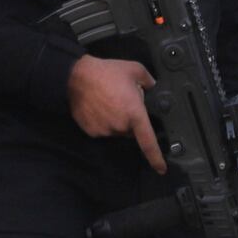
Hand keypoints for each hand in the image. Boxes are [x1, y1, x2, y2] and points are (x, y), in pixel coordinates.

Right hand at [66, 55, 165, 173]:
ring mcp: (105, 130)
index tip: (161, 169)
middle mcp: (120, 126)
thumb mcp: (134, 69)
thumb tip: (152, 86)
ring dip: (117, 120)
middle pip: (131, 130)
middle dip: (131, 119)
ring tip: (110, 101)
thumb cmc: (106, 72)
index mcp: (134, 114)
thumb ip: (148, 80)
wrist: (76, 77)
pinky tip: (99, 106)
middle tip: (124, 101)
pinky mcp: (91, 131)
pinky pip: (103, 129)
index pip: (148, 142)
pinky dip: (104, 121)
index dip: (156, 158)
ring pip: (117, 130)